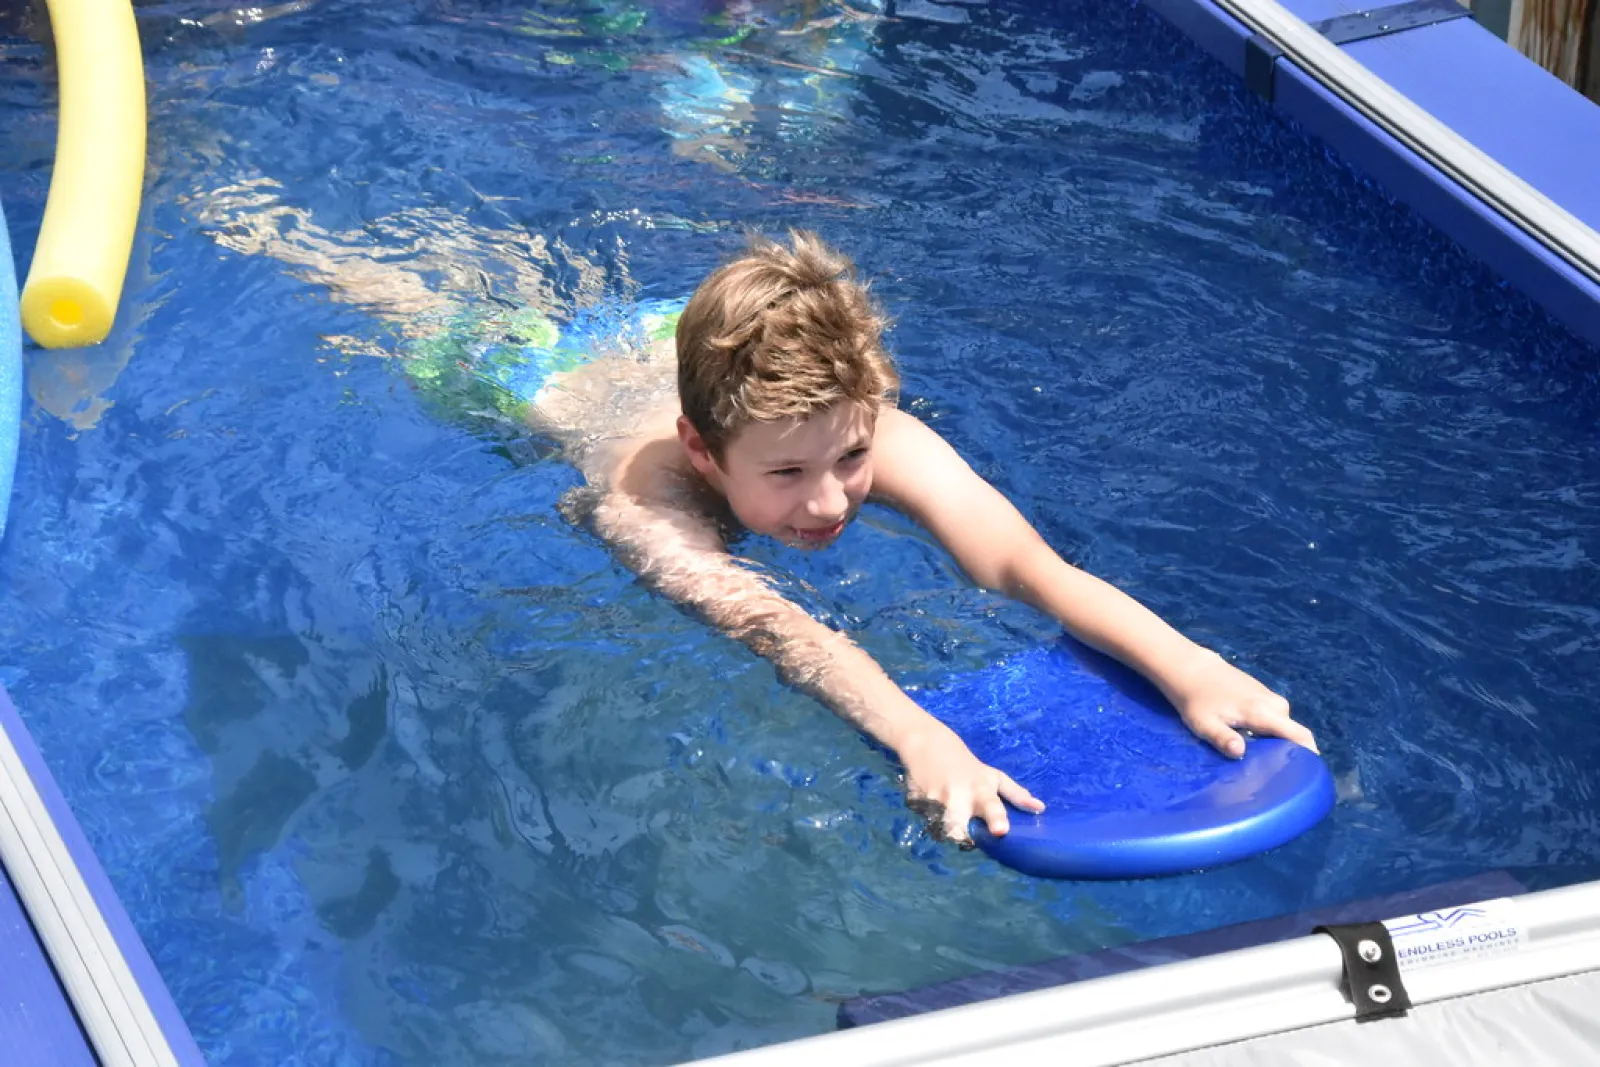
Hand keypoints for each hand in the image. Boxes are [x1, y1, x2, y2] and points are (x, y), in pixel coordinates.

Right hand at [895, 722, 1043, 844]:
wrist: (928, 744)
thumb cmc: (967, 765)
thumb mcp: (993, 776)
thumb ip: (1016, 794)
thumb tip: (1040, 809)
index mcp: (981, 790)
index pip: (991, 806)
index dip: (996, 819)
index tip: (1001, 830)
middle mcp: (958, 796)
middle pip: (958, 829)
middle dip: (961, 836)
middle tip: (964, 834)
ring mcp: (935, 799)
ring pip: (940, 829)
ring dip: (945, 829)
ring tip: (947, 816)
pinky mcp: (917, 801)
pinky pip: (925, 821)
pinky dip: (929, 819)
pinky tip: (931, 805)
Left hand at [1167, 649, 1317, 758]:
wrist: (1190, 668)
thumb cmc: (1195, 699)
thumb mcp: (1203, 724)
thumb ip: (1223, 739)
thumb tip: (1240, 752)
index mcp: (1263, 712)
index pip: (1300, 735)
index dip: (1310, 754)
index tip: (1308, 773)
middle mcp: (1274, 704)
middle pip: (1293, 733)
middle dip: (1289, 751)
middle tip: (1273, 772)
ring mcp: (1269, 696)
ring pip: (1283, 725)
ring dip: (1277, 740)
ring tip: (1261, 758)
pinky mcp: (1262, 693)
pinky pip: (1275, 716)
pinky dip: (1269, 730)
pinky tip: (1253, 740)